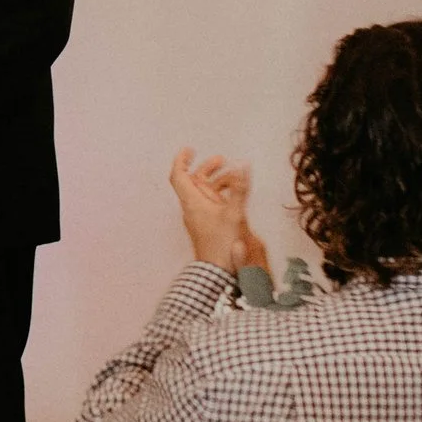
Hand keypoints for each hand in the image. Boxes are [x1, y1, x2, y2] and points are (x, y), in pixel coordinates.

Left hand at [170, 147, 257, 271]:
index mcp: (192, 202)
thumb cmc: (221, 245)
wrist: (217, 271)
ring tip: (234, 176)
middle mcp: (192, 208)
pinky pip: (210, 204)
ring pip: (204, 193)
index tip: (190, 150)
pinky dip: (220, 195)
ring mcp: (198, 217)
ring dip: (217, 181)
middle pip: (193, 182)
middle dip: (206, 168)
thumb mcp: (233, 213)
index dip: (181, 160)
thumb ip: (239, 189)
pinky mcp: (206, 225)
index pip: (178, 176)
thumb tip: (243, 166)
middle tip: (221, 160)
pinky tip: (234, 195)